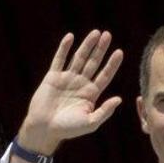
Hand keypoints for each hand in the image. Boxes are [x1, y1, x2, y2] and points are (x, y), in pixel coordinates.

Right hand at [16, 30, 124, 155]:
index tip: (119, 52)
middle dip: (101, 49)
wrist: (44, 129)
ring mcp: (66, 79)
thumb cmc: (67, 129)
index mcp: (90, 94)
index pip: (104, 75)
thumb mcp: (90, 123)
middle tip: (108, 35)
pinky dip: (64, 48)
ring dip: (87, 45)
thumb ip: (104, 111)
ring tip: (96, 32)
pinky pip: (59, 60)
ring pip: (79, 58)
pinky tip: (70, 37)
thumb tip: (119, 98)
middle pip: (93, 63)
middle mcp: (80, 84)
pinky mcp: (52, 77)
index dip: (112, 64)